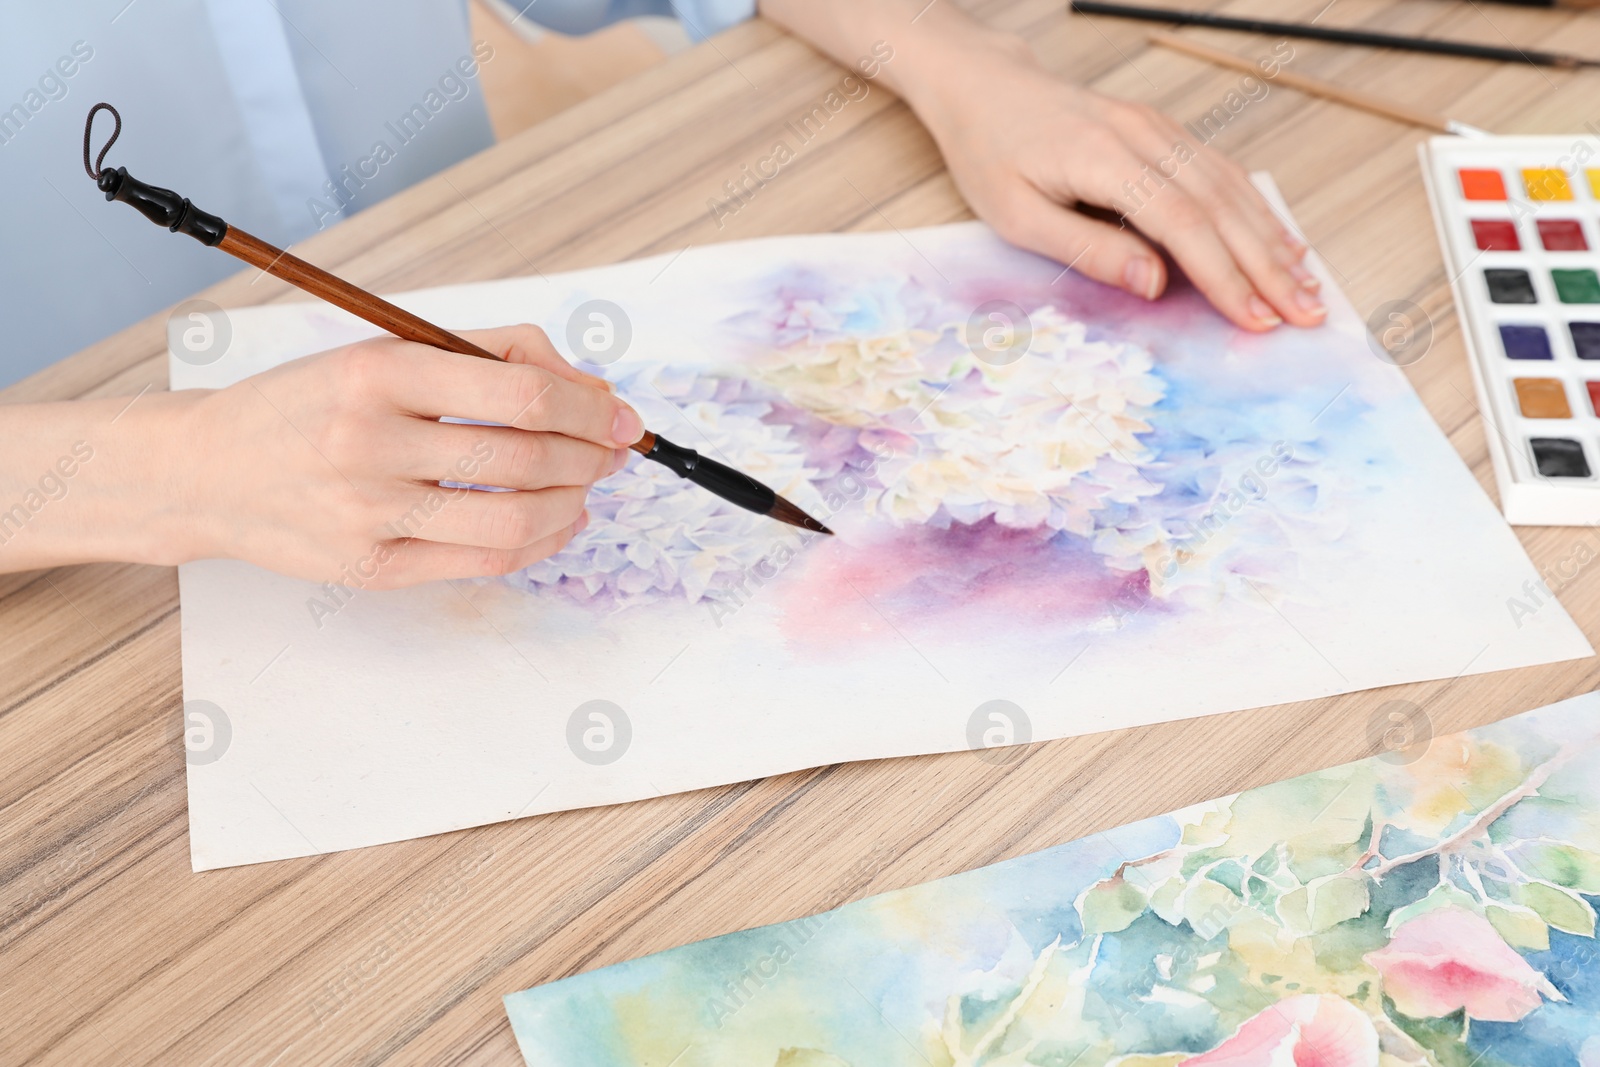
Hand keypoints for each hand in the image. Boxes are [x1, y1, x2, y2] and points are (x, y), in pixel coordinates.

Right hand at [171, 324, 640, 586]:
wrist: (209, 470)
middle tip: (612, 451)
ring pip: (514, 517)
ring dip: (573, 502)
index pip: (521, 394)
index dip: (591, 409)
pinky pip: (484, 560)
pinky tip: (558, 521)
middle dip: (591, 455)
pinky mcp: (370, 568)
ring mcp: (368, 513)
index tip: (621, 416)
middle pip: (526, 457)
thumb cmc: (313, 404)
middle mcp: (369, 441)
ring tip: (585, 486)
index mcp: (379, 371)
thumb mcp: (390, 350)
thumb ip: (494, 353)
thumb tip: (590, 388)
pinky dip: (541, 541)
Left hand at [912, 48, 1324, 331]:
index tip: (1256, 319)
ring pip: (1232, 188)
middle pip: (1222, 207)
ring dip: (1273, 241)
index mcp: (1106, 159)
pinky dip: (1256, 212)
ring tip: (1307, 288)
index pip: (1184, 224)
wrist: (986, 86)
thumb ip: (1087, 250)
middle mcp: (1144, 136)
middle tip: (1305, 315)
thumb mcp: (1017, 216)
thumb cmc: (990, 153)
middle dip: (1268, 268)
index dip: (1225, 276)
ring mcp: (1158, 129)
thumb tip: (1155, 285)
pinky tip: (1282, 242)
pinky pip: (1221, 172)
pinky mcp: (1162, 131)